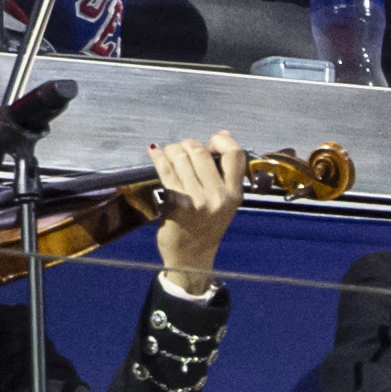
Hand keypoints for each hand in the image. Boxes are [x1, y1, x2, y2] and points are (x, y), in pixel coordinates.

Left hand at [145, 131, 247, 290]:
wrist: (190, 258)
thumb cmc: (205, 228)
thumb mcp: (223, 202)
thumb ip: (224, 172)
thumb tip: (224, 133)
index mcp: (234, 195)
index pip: (235, 154)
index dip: (222, 140)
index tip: (211, 142)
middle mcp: (219, 197)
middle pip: (201, 152)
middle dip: (187, 146)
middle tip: (181, 150)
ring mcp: (198, 200)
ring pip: (182, 157)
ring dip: (171, 151)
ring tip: (168, 154)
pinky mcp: (178, 203)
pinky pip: (166, 170)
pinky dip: (158, 158)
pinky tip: (155, 154)